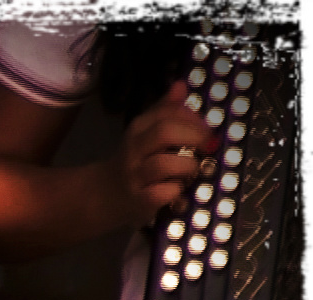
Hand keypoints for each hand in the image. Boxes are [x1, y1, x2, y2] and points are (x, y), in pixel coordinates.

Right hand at [109, 80, 212, 224]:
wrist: (104, 194)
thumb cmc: (135, 161)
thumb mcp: (145, 132)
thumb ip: (164, 110)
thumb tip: (180, 85)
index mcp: (139, 129)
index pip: (169, 112)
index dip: (194, 118)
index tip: (206, 128)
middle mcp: (135, 149)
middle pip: (165, 132)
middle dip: (195, 137)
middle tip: (207, 147)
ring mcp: (135, 175)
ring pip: (165, 164)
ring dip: (188, 166)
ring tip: (192, 170)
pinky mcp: (139, 200)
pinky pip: (162, 193)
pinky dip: (176, 191)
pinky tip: (178, 190)